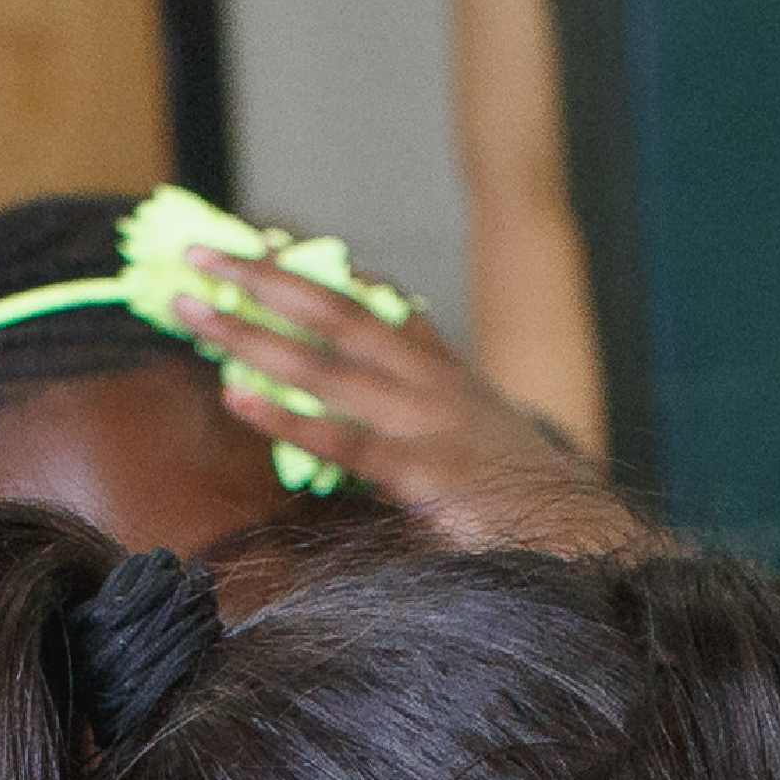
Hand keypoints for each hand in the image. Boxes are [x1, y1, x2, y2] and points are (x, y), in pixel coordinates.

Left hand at [168, 256, 627, 554]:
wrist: (589, 540)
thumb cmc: (527, 502)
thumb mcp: (477, 436)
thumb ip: (422, 401)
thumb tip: (372, 378)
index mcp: (442, 371)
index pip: (366, 302)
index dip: (307, 269)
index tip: (253, 240)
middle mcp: (433, 383)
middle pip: (335, 312)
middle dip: (262, 277)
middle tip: (197, 252)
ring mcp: (430, 424)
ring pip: (326, 365)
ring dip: (251, 333)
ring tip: (190, 309)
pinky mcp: (429, 474)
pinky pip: (345, 439)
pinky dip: (287, 417)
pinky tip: (237, 397)